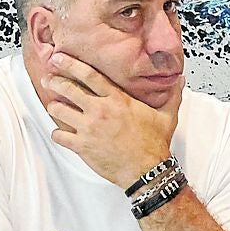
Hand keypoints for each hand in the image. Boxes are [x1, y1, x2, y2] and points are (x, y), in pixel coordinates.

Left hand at [45, 51, 180, 187]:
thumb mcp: (166, 116)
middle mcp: (99, 111)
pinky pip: (59, 135)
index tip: (58, 58)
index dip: (70, 64)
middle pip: (68, 89)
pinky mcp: (82, 146)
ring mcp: (88, 128)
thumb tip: (180, 79)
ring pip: (58, 110)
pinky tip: (61, 133)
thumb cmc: (155, 144)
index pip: (88, 75)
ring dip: (54, 107)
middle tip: (48, 79)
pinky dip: (57, 134)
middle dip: (54, 82)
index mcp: (117, 100)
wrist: (147, 171)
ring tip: (54, 106)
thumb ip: (172, 95)